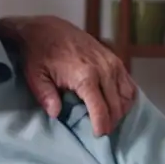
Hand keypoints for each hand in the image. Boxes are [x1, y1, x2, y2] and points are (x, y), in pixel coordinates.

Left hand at [0, 15, 135, 135]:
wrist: (47, 28)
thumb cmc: (39, 53)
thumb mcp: (35, 75)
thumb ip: (46, 96)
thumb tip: (56, 114)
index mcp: (85, 76)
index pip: (101, 108)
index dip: (101, 125)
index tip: (98, 135)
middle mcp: (104, 70)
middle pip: (116, 105)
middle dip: (111, 121)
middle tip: (101, 131)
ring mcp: (112, 63)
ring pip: (127, 95)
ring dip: (120, 110)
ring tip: (108, 119)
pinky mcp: (115, 59)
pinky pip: (129, 83)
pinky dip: (126, 97)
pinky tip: (117, 104)